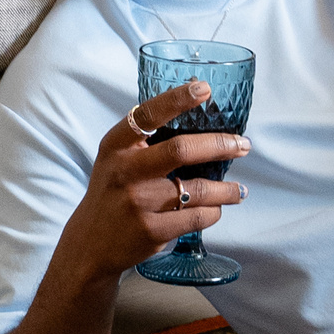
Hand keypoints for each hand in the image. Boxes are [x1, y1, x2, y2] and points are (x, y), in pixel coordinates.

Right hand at [57, 81, 249, 280]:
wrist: (90, 244)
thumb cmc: (113, 193)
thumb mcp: (116, 159)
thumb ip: (145, 140)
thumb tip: (196, 112)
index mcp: (116, 146)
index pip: (148, 114)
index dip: (177, 99)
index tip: (204, 88)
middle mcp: (125, 171)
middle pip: (181, 150)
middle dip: (220, 145)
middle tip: (242, 145)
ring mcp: (138, 203)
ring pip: (198, 189)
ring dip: (226, 189)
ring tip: (238, 190)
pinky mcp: (151, 230)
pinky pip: (197, 217)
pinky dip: (213, 212)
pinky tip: (216, 209)